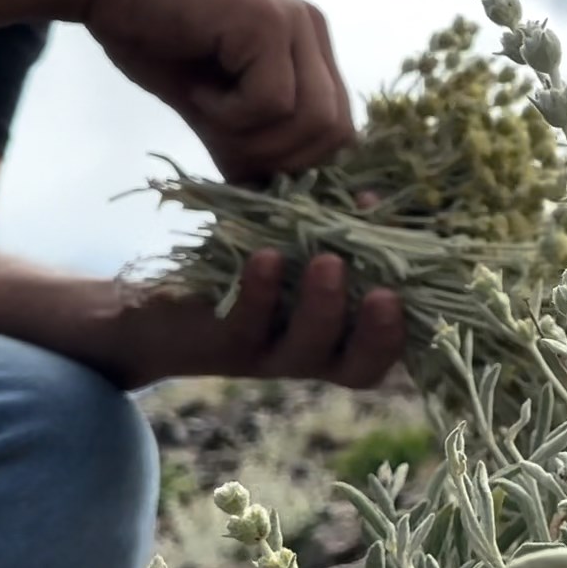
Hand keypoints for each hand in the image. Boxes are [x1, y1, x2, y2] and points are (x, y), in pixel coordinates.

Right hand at [77, 0, 355, 182]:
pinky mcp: (268, 22)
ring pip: (312, 123)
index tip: (255, 178)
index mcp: (309, 49)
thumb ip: (251, 144)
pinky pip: (273, 103)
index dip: (303, 168)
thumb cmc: (150, 36)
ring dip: (253, 138)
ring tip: (205, 111)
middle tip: (221, 141)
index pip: (341, 132)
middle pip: (335, 135)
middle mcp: (312, 32)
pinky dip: (230, 114)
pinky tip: (197, 88)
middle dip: (278, 160)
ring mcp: (295, 24)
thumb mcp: (211, 107)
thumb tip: (278, 204)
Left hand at [113, 250, 406, 390]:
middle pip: (356, 368)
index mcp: (334, 340)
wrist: (152, 312)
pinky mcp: (221, 344)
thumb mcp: (294, 250)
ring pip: (305, 350)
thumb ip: (336, 231)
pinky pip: (247, 325)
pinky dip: (261, 290)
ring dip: (321, 307)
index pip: (381, 355)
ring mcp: (265, 356)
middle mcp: (306, 357)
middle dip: (376, 334)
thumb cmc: (239, 274)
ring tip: (328, 259)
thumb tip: (371, 199)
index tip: (414, 292)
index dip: (404, 334)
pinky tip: (267, 255)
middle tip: (387, 294)